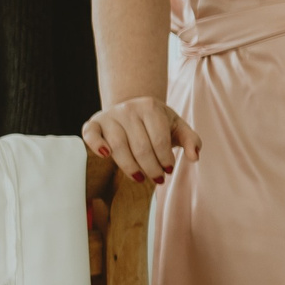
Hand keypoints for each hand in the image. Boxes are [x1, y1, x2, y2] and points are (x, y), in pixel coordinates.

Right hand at [83, 96, 200, 184]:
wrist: (133, 110)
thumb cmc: (158, 123)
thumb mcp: (177, 128)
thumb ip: (191, 140)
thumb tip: (194, 157)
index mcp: (150, 107)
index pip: (159, 140)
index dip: (165, 159)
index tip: (169, 170)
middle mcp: (128, 108)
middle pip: (140, 146)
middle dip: (151, 167)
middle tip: (158, 178)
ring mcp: (110, 115)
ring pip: (118, 146)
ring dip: (130, 166)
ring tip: (140, 177)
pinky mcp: (94, 123)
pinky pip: (90, 134)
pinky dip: (95, 144)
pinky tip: (105, 155)